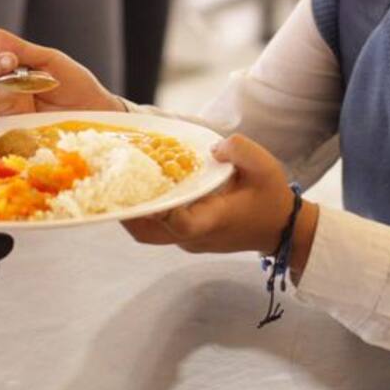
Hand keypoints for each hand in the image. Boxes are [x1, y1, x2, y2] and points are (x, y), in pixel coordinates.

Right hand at [0, 27, 124, 124]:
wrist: (102, 117)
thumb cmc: (77, 88)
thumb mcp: (56, 65)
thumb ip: (27, 52)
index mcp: (13, 80)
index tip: (10, 60)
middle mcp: (6, 102)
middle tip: (12, 68)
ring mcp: (9, 124)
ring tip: (7, 96)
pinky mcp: (14, 143)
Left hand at [123, 135, 319, 275]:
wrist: (280, 228)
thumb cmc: (271, 197)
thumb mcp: (264, 166)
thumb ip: (240, 150)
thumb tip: (211, 148)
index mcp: (212, 220)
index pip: (180, 222)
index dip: (160, 208)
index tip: (144, 187)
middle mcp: (194, 237)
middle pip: (148, 232)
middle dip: (127, 208)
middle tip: (109, 180)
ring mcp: (187, 241)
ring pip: (147, 232)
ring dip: (132, 210)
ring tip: (118, 181)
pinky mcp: (186, 238)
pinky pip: (157, 228)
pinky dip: (145, 211)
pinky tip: (141, 187)